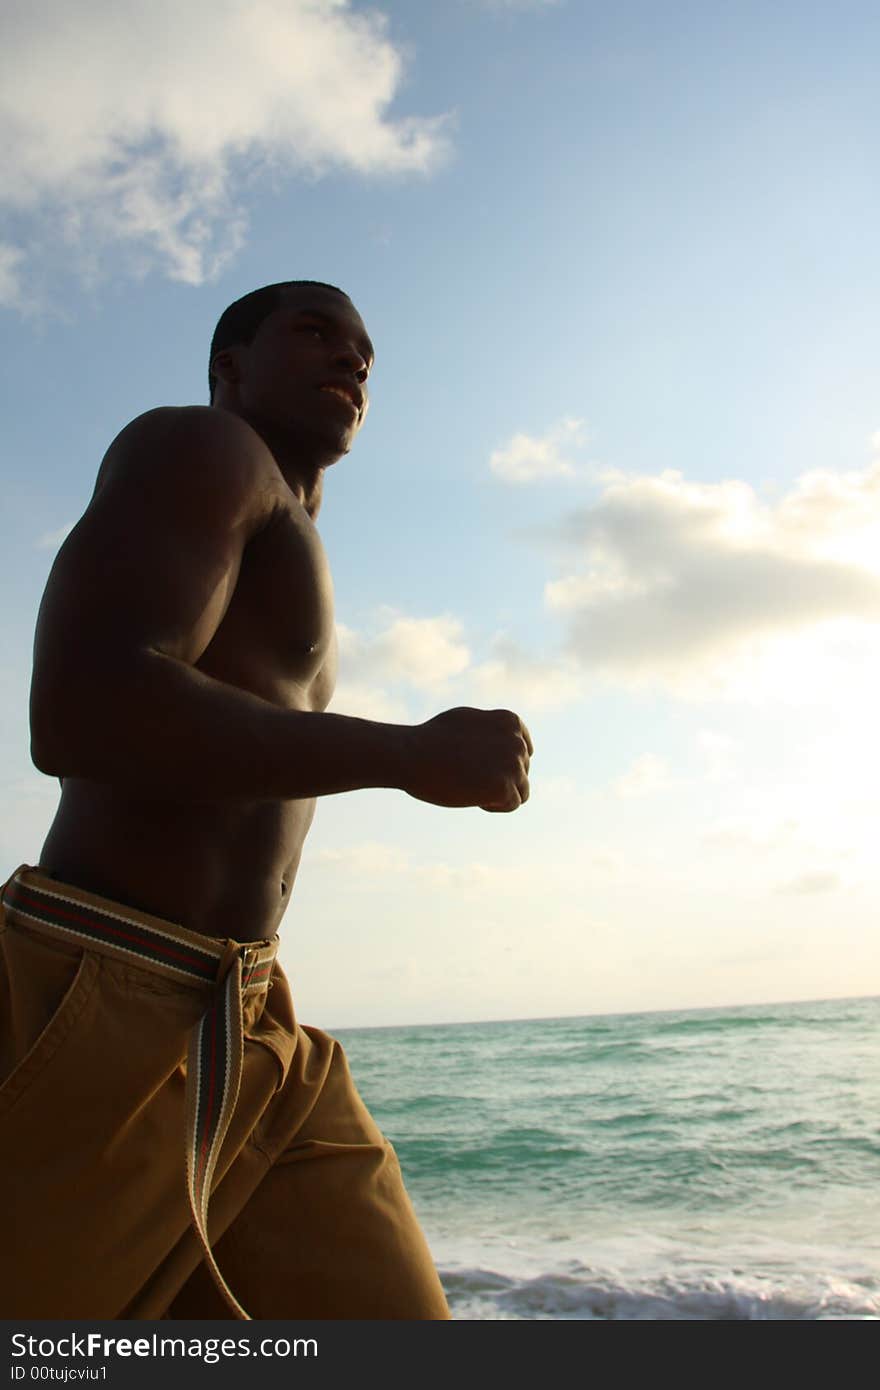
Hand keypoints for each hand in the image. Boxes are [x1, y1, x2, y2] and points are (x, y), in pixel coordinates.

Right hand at [403, 707, 531, 812]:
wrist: (412, 755)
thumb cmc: (432, 738)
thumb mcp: (467, 720)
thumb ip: (491, 729)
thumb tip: (507, 739)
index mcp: (510, 722)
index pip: (524, 750)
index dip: (502, 761)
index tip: (479, 764)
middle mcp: (517, 742)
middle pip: (521, 771)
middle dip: (499, 778)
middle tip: (467, 776)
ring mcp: (513, 765)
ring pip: (521, 790)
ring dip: (498, 794)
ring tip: (470, 787)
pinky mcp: (504, 788)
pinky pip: (512, 804)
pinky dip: (493, 805)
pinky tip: (472, 797)